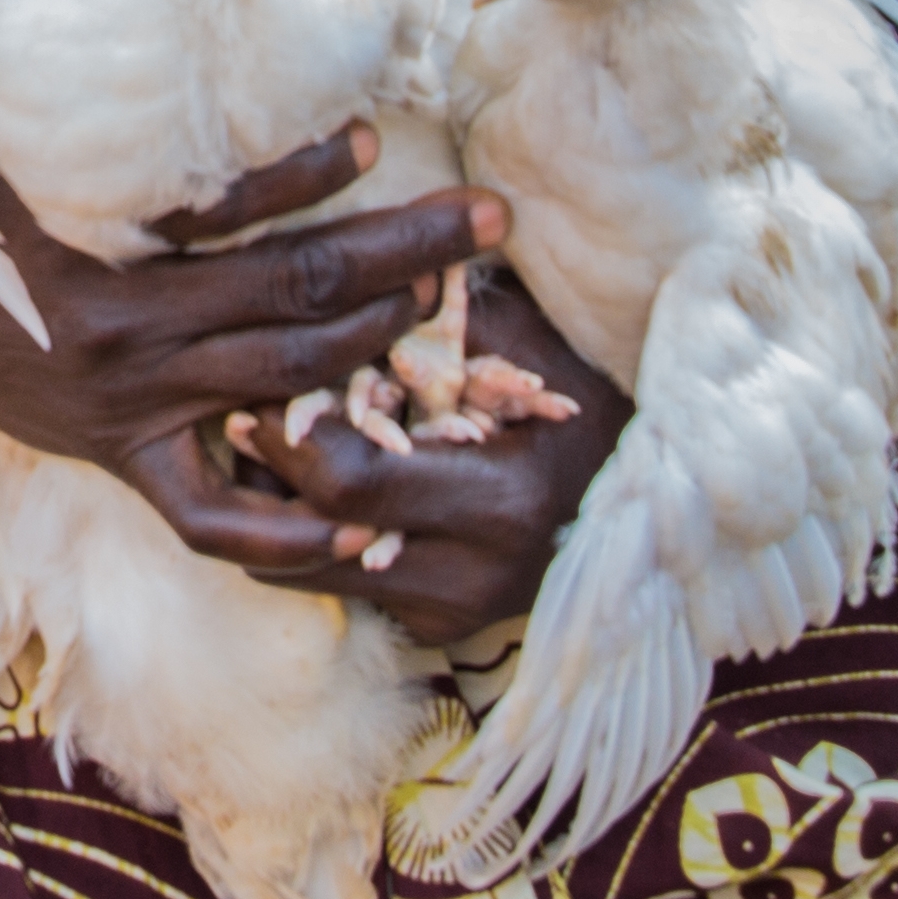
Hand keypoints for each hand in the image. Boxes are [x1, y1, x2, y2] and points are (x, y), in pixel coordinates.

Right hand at [0, 126, 506, 489]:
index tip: (380, 134)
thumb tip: (162, 24)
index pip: (230, 218)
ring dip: (382, 340)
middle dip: (406, 256)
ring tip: (447, 295)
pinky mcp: (122, 458)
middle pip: (295, 301)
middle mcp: (123, 338)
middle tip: (488, 218)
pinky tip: (366, 526)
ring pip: (286, 385)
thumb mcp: (2, 142)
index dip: (313, 178)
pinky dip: (287, 530)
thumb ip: (90, 113)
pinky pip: (212, 518)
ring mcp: (129, 407)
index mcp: (92, 252)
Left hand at [130, 271, 632, 645]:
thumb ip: (437, 317)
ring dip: (279, 511)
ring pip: (310, 571)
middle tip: (242, 413)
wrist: (654, 493)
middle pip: (311, 536)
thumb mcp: (523, 339)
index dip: (288, 433)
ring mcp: (456, 611)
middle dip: (268, 474)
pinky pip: (340, 584)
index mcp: (499, 501)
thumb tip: (342, 270)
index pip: (344, 483)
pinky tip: (318, 484)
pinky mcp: (440, 627)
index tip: (262, 387)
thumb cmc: (588, 392)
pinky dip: (314, 535)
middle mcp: (474, 574)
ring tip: (274, 446)